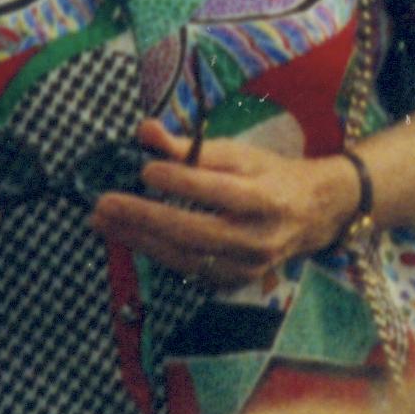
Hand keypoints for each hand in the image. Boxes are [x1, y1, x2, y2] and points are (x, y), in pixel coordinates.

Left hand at [90, 119, 361, 291]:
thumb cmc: (269, 175)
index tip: (144, 168)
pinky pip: (186, 270)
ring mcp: (246, 267)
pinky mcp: (234, 282)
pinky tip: (127, 237)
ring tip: (102, 222)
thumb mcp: (238, 153)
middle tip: (104, 204)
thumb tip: (145, 131)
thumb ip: (190, 146)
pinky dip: (154, 252)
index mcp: (264, 197)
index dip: (180, 181)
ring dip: (137, 239)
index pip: (217, 191)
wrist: (313, 215)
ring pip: (184, 257)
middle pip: (194, 231)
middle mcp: (257, 238)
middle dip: (144, 218)